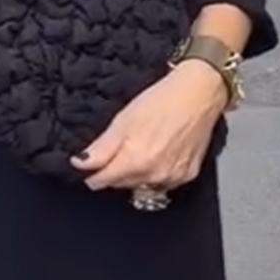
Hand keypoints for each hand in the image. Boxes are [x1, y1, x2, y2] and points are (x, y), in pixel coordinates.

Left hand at [71, 60, 227, 191]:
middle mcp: (153, 176)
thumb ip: (101, 149)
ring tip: (143, 148)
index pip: (101, 182)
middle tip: (122, 147)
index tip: (91, 165)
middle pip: (121, 184)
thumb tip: (80, 164)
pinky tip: (160, 154)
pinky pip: (164, 184)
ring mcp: (172, 178)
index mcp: (133, 162)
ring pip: (142, 186)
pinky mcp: (187, 175)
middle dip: (115, 171)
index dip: (93, 173)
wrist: (199, 93)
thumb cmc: (161, 101)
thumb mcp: (122, 120)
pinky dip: (157, 174)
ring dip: (136, 174)